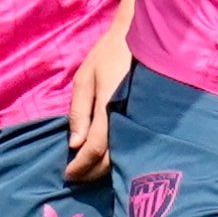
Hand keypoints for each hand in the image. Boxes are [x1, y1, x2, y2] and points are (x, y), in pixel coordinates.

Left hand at [65, 22, 133, 180]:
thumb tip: (74, 144)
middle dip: (92, 173)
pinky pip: (133, 144)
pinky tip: (110, 159)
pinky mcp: (148, 117)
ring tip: (90, 172)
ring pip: (125, 155)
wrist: (143, 38)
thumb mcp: (85, 78)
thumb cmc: (109, 54)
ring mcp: (141, 118)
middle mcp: (128, 116)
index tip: (68, 175)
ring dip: (107, 169)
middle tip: (77, 179)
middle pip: (112, 158)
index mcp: (110, 106)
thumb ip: (79, 112)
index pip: (95, 147)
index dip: (81, 165)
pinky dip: (119, 156)